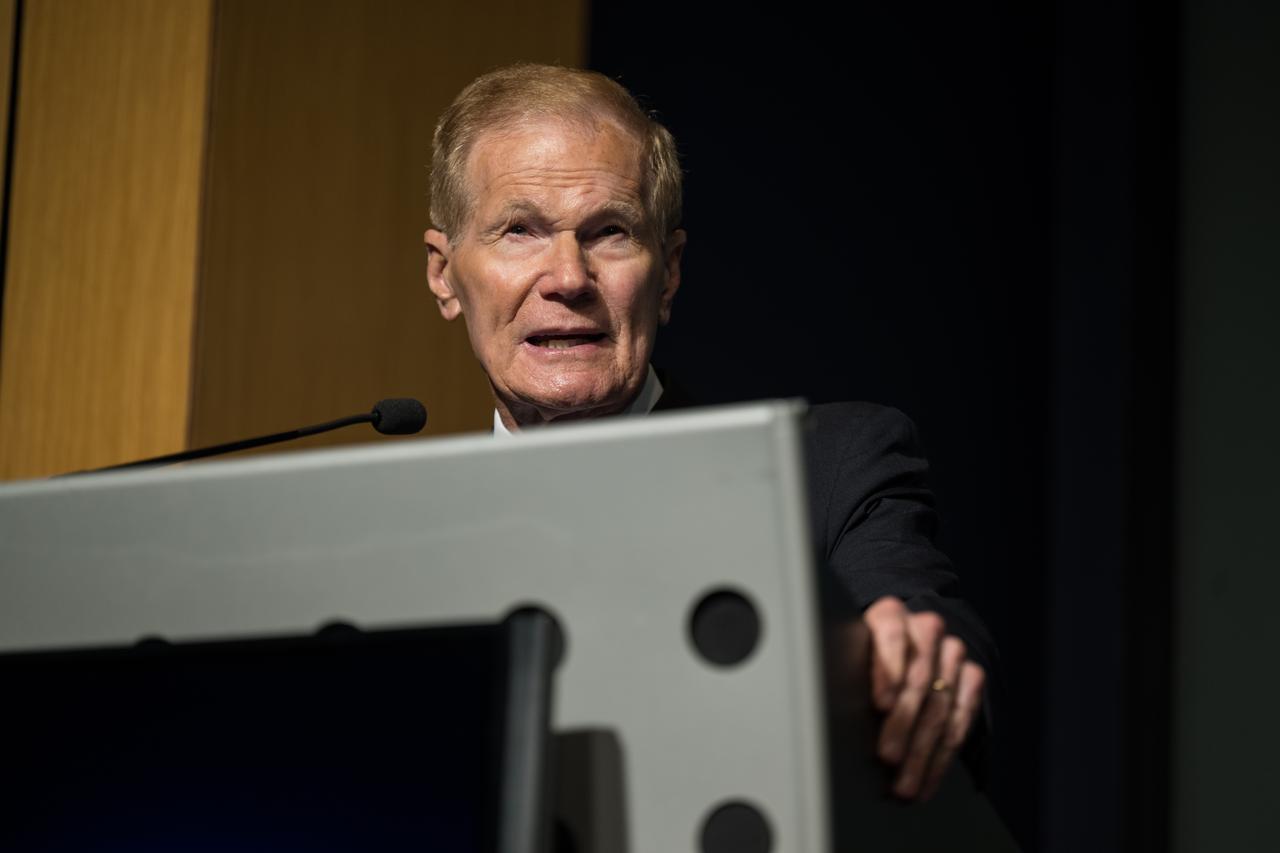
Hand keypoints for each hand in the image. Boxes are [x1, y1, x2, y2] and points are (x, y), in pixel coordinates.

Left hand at [863, 595, 984, 800]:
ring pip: (940, 706)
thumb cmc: (862, 659)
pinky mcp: (972, 675)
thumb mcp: (848, 654)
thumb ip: (845, 670)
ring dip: (922, 752)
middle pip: (918, 680)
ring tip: (904, 783)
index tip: (881, 705)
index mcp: (890, 614)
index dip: (887, 672)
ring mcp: (952, 651)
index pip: (891, 635)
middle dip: (902, 725)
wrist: (903, 648)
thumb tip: (828, 706)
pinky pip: (961, 720)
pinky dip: (943, 756)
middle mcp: (925, 628)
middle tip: (888, 758)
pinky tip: (928, 779)